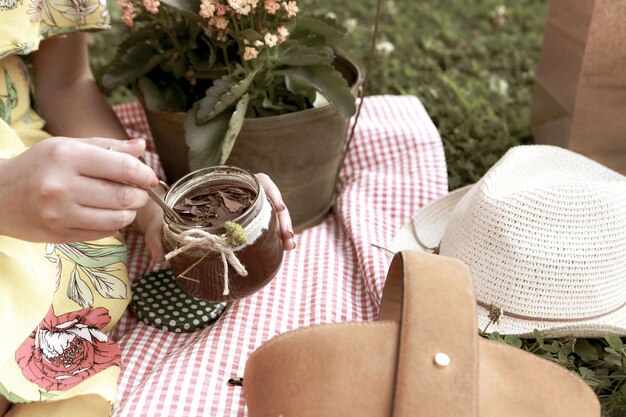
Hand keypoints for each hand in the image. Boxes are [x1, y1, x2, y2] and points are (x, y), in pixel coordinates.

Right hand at [0, 137, 157, 242]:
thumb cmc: (38, 166)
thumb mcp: (68, 146)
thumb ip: (108, 146)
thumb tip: (142, 146)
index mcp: (67, 157)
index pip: (123, 168)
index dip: (144, 174)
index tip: (149, 177)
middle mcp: (62, 186)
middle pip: (124, 196)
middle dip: (140, 195)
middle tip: (139, 192)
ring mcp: (60, 214)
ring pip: (118, 218)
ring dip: (129, 212)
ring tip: (123, 203)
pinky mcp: (61, 235)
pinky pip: (105, 232)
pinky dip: (113, 223)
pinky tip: (105, 214)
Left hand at [134, 172, 295, 264]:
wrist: (164, 216)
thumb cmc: (164, 215)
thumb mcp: (160, 224)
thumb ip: (158, 237)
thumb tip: (160, 259)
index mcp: (223, 186)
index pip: (258, 180)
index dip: (271, 191)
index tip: (277, 207)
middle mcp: (237, 195)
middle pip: (270, 200)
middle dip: (283, 218)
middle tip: (288, 238)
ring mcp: (243, 209)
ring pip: (271, 214)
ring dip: (284, 229)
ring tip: (289, 246)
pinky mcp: (245, 223)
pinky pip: (266, 226)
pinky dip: (276, 237)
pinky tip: (283, 248)